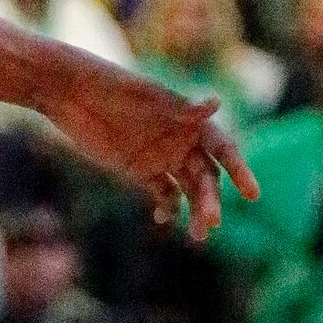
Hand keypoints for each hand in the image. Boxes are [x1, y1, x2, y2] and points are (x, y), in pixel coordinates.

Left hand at [38, 58, 257, 237]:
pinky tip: (162, 219)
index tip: (253, 194)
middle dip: (212, 199)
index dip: (240, 169)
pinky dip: (169, 209)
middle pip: (207, 175)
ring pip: (189, 189)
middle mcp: (179, 138)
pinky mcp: (140, 169)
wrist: (69, 91)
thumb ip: (179, 107)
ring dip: (196, 211)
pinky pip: (164, 194)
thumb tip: (217, 102)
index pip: (223, 146)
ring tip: (198, 236)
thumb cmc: (109, 86)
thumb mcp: (144, 97)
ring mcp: (161, 155)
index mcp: (186, 117)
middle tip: (211, 223)